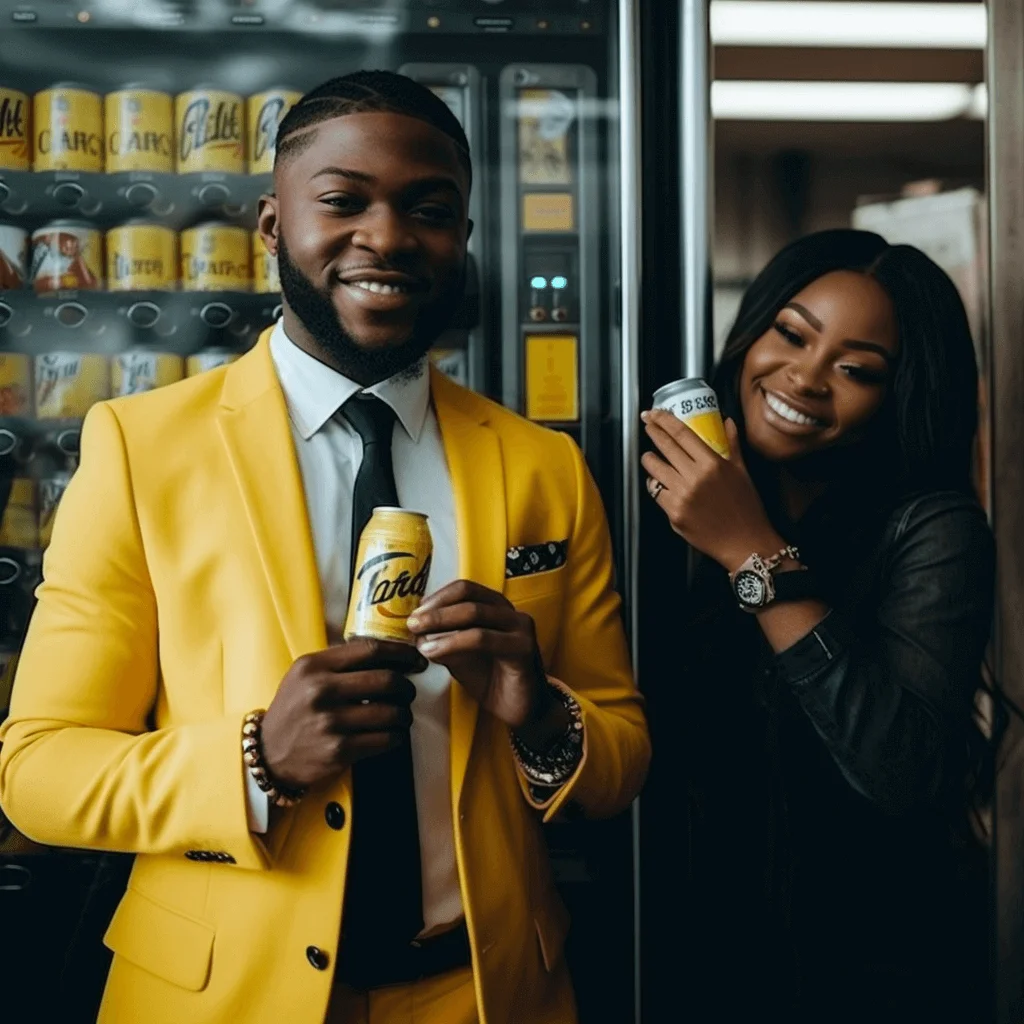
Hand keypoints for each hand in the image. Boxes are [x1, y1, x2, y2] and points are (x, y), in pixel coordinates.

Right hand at [260, 638, 425, 791]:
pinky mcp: (339, 750)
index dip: (401, 653)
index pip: (370, 650)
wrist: (268, 754)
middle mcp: (321, 690)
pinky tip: (394, 735)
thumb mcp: (305, 675)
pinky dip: (397, 737)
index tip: (415, 659)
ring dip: (404, 714)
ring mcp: (330, 721)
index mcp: (314, 666)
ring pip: (391, 712)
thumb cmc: (294, 710)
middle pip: (386, 680)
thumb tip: (388, 655)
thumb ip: (339, 662)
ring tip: (402, 715)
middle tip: (409, 691)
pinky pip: (385, 739)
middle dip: (407, 686)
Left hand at [406, 580, 547, 730]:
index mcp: (496, 607)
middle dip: (435, 610)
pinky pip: (483, 639)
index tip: (414, 612)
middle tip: (412, 624)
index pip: (464, 588)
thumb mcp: (459, 656)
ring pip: (474, 614)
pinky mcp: (523, 649)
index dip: (437, 597)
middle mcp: (510, 612)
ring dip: (441, 624)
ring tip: (420, 640)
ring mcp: (520, 628)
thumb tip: (416, 631)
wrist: (520, 709)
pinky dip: (453, 643)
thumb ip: (442, 639)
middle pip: (468, 597)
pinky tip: (434, 653)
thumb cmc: (491, 678)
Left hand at [640, 409, 782, 570]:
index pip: (682, 434)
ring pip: (654, 469)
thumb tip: (727, 422)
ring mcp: (682, 496)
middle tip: (646, 423)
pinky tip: (658, 482)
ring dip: (649, 459)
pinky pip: (655, 492)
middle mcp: (695, 477)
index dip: (664, 420)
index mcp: (712, 464)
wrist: (745, 543)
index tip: (654, 413)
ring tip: (650, 456)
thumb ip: (732, 444)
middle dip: (652, 432)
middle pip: (665, 447)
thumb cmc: (746, 508)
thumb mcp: (742, 472)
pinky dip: (654, 484)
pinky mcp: (673, 513)